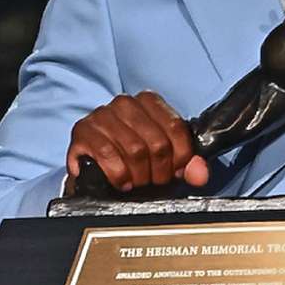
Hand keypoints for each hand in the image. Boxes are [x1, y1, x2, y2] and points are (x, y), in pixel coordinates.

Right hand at [66, 91, 208, 192]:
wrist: (93, 162)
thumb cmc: (133, 156)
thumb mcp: (164, 158)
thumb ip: (188, 164)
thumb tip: (200, 174)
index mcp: (149, 101)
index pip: (175, 127)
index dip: (181, 156)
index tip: (177, 172)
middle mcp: (125, 103)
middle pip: (157, 143)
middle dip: (159, 171)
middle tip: (154, 181)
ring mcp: (102, 114)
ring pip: (135, 150)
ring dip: (139, 176)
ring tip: (137, 182)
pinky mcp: (83, 130)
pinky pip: (108, 154)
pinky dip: (118, 175)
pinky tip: (121, 182)